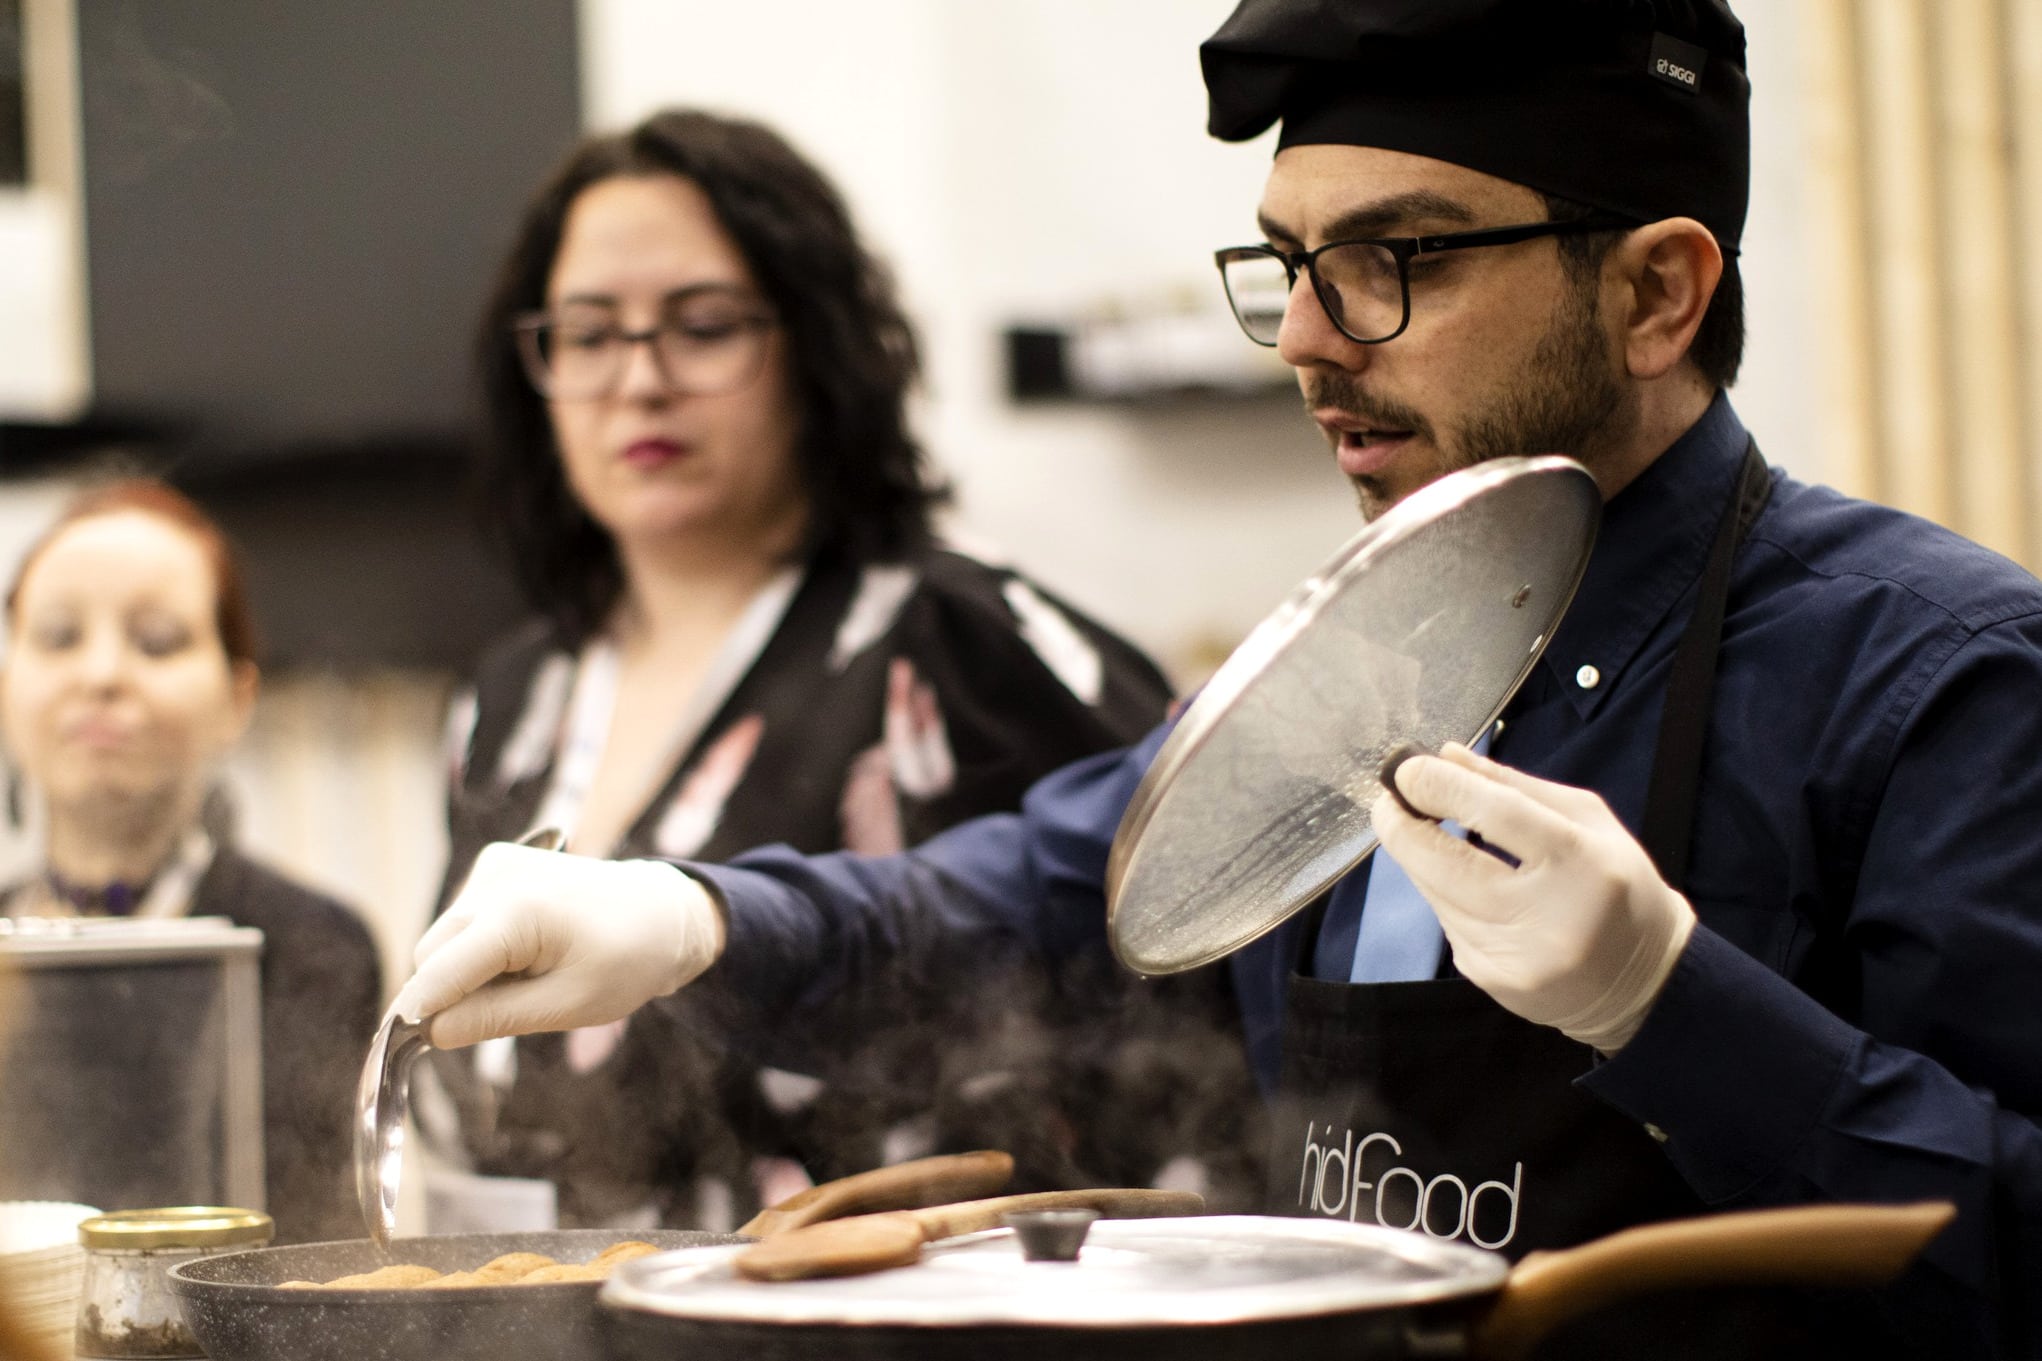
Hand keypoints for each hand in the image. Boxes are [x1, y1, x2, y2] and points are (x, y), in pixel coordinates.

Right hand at [391, 841, 725, 1048]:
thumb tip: (429, 1032)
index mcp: (516, 913)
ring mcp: (494, 865)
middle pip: (432, 954)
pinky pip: (464, 920)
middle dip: (452, 992)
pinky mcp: (497, 864)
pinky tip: (529, 949)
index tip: (397, 1048)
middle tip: (511, 1009)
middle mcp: (495, 878)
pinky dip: (482, 945)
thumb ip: (494, 1018)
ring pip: (444, 939)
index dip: (418, 1013)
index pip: (440, 972)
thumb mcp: (569, 1005)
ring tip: (533, 973)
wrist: (665, 911)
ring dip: (469, 969)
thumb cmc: (630, 959)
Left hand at [1370, 743, 1694, 1052]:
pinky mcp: (1492, 981)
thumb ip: (1513, 786)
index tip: (1406, 769)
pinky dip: (1445, 897)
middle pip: (1447, 865)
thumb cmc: (1617, 886)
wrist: (1642, 983)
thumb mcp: (1586, 820)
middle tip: (1388, 799)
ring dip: (1421, 861)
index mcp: (1582, 864)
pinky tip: (1466, 888)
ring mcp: (1514, 958)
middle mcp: (1546, 918)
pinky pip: (1448, 924)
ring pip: (1438, 894)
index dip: (1439, 788)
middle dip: (1403, 827)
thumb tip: (1445, 756)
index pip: (1493, 815)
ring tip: (1424, 835)